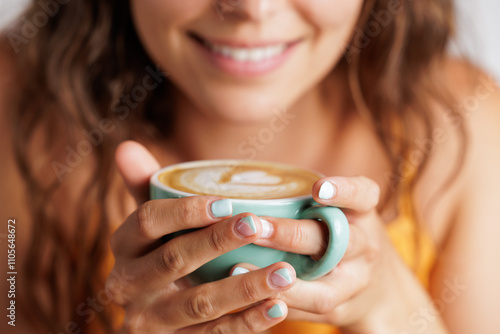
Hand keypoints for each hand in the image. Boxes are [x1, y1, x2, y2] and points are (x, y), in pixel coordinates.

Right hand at [107, 141, 296, 332]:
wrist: (151, 315)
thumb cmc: (158, 253)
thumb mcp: (148, 226)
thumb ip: (143, 188)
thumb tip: (126, 146)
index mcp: (123, 246)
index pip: (146, 221)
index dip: (184, 211)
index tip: (226, 202)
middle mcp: (128, 284)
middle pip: (173, 259)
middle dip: (216, 242)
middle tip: (257, 225)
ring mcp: (152, 319)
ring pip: (199, 303)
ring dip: (244, 286)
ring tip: (285, 271)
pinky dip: (247, 322)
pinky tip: (278, 306)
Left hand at [234, 176, 410, 329]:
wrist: (375, 285)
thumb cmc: (338, 231)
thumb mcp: (336, 208)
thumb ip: (302, 198)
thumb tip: (238, 185)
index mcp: (362, 213)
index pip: (362, 195)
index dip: (342, 191)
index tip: (317, 189)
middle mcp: (364, 248)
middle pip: (336, 243)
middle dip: (292, 235)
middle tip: (256, 227)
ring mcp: (354, 283)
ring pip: (322, 290)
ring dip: (280, 281)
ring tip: (239, 268)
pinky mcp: (339, 310)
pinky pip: (306, 312)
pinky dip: (275, 303)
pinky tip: (245, 297)